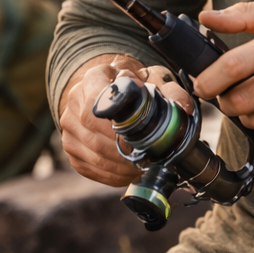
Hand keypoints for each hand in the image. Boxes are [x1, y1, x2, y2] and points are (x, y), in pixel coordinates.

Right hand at [59, 55, 194, 185]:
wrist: (110, 91)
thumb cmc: (134, 84)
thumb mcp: (153, 79)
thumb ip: (170, 91)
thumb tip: (185, 108)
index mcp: (95, 77)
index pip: (98, 101)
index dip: (117, 123)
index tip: (140, 135)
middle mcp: (74, 100)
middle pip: (95, 133)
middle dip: (124, 150)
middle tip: (149, 159)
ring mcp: (69, 127)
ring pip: (93, 154)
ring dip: (120, 167)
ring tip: (143, 168)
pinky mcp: (71, 148)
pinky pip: (90, 168)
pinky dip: (112, 175)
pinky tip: (129, 172)